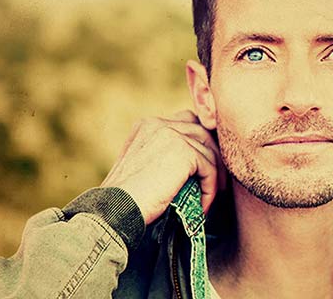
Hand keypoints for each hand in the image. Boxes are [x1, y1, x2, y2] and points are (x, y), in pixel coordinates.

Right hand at [100, 110, 224, 224]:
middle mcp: (159, 123)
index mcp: (147, 125)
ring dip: (214, 176)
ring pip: (209, 151)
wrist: (116, 208)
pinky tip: (203, 207)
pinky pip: (209, 168)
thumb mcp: (144, 166)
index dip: (199, 144)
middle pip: (201, 132)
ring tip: (210, 198)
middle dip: (212, 157)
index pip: (186, 123)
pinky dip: (210, 188)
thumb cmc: (127, 197)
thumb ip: (164, 155)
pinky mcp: (183, 151)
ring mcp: (172, 134)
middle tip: (217, 183)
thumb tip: (194, 163)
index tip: (205, 169)